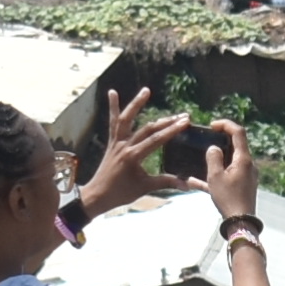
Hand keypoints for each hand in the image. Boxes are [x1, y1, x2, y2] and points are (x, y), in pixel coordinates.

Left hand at [73, 88, 175, 216]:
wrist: (97, 195)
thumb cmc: (121, 193)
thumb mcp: (145, 188)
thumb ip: (165, 182)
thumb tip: (186, 184)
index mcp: (133, 156)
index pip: (156, 140)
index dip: (172, 130)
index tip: (185, 121)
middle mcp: (124, 145)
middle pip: (147, 129)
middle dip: (166, 121)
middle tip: (182, 115)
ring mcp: (116, 142)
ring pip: (126, 119)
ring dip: (136, 104)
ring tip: (146, 90)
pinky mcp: (112, 142)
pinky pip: (113, 123)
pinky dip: (113, 108)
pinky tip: (112, 92)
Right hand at [192, 121, 263, 226]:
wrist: (241, 222)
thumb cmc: (228, 199)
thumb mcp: (215, 177)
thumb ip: (213, 158)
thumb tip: (214, 148)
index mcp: (244, 159)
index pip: (238, 132)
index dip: (226, 124)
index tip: (212, 125)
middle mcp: (249, 164)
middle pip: (236, 145)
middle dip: (221, 140)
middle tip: (207, 140)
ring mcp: (248, 175)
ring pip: (232, 159)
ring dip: (218, 157)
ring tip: (203, 160)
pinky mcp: (245, 184)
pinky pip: (231, 173)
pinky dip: (219, 172)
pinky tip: (200, 181)